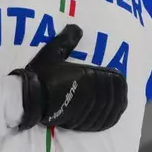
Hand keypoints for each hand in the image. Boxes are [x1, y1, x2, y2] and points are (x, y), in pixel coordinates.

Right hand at [11, 24, 128, 131]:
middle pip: (114, 96)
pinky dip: (108, 120)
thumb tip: (77, 28)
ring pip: (109, 110)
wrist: (29, 99)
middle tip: (122, 92)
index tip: (120, 78)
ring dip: (115, 107)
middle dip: (119, 94)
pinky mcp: (80, 122)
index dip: (119, 80)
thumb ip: (66, 40)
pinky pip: (100, 123)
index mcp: (86, 75)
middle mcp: (90, 93)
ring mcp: (86, 109)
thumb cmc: (41, 75)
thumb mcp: (52, 52)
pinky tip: (110, 118)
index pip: (112, 79)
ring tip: (118, 104)